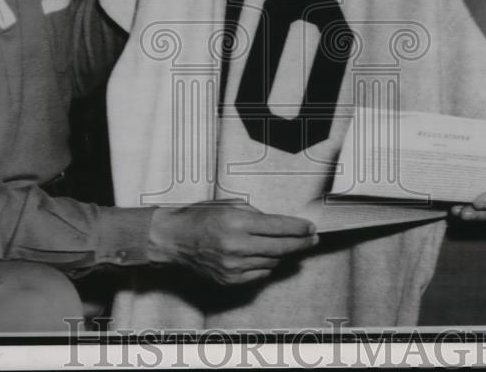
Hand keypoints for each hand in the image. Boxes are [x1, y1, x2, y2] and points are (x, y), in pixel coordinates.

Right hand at [146, 200, 318, 284]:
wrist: (173, 240)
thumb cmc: (200, 217)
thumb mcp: (229, 205)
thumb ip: (254, 214)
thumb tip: (279, 224)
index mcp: (236, 223)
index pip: (278, 227)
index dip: (298, 228)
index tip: (311, 228)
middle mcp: (236, 246)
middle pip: (280, 248)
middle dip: (300, 244)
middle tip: (312, 240)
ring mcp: (233, 266)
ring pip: (271, 262)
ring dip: (281, 254)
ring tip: (285, 245)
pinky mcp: (229, 280)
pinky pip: (259, 274)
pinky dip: (265, 265)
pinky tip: (264, 256)